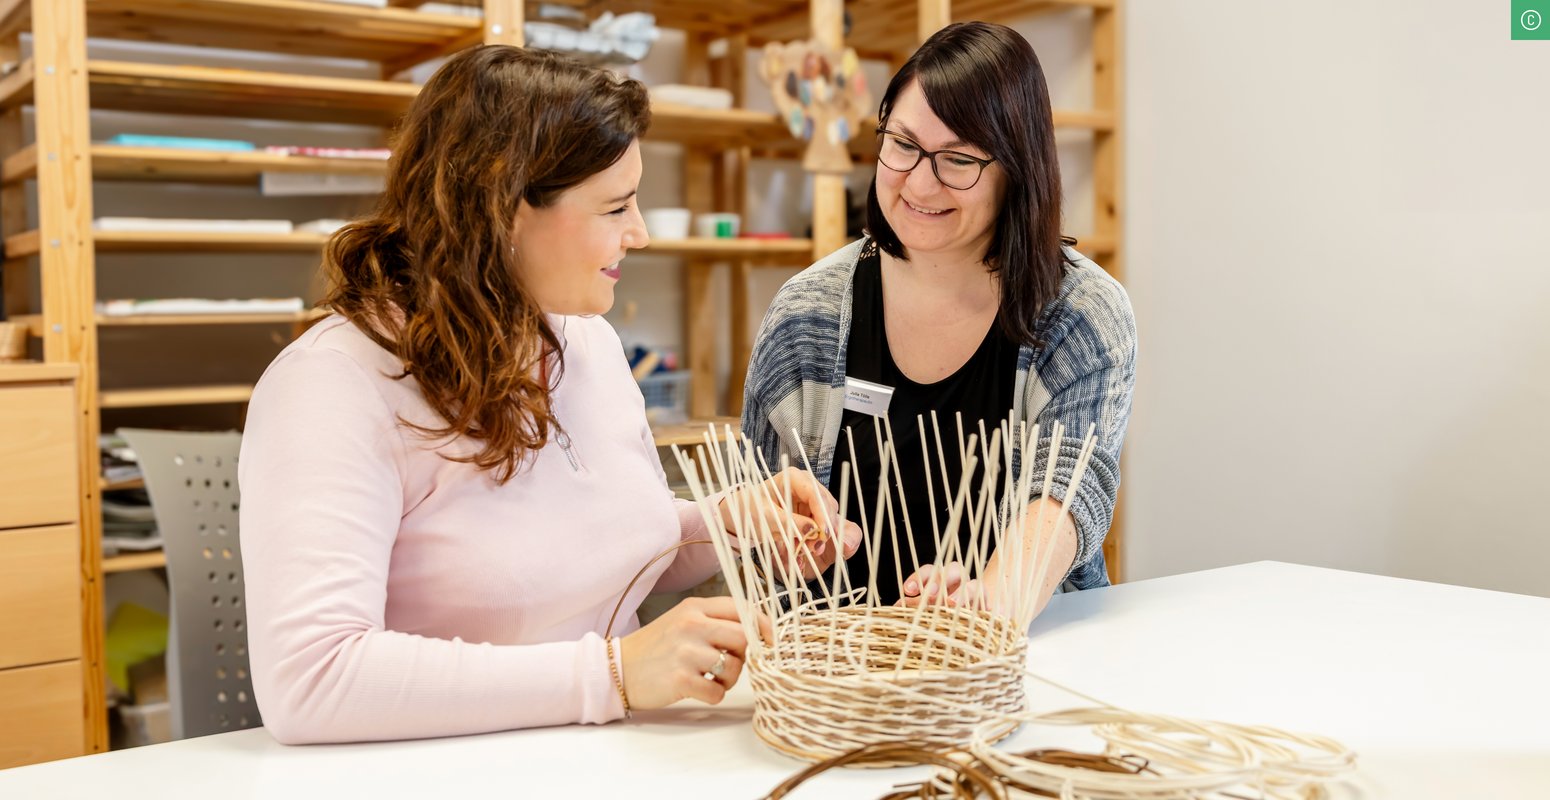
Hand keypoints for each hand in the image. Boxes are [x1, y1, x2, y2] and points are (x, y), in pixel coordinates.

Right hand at [618, 596, 770, 708]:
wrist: (617, 669)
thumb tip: (756, 631)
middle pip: (743, 638)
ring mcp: (685, 652)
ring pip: (734, 667)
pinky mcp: (680, 680)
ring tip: (710, 677)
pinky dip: (713, 695)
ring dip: (729, 678)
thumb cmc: (655, 647)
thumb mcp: (682, 620)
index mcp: (694, 607)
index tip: (770, 640)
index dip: (763, 625)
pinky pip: (718, 691)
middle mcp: (691, 625)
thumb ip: (714, 620)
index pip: (742, 609)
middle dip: (744, 655)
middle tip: (728, 663)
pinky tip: (698, 690)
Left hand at [716, 466, 861, 580]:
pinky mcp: (808, 514)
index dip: (822, 513)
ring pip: (825, 518)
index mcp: (794, 478)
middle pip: (826, 506)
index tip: (823, 533)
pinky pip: (818, 527)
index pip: (815, 494)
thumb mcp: (766, 517)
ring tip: (806, 551)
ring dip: (818, 536)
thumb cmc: (749, 508)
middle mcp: (806, 486)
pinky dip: (812, 540)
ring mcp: (808, 501)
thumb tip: (812, 531)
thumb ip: (790, 523)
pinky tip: (802, 549)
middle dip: (823, 528)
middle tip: (815, 548)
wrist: (742, 515)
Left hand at [897, 562, 990, 610]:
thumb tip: (898, 606)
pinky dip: (985, 606)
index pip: (930, 571)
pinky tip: (982, 612)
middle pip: (953, 569)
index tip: (907, 590)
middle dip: (941, 579)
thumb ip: (916, 606)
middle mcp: (960, 582)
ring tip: (952, 604)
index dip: (919, 577)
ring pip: (974, 585)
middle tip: (930, 595)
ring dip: (962, 593)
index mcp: (943, 580)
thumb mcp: (929, 609)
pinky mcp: (989, 608)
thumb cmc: (947, 615)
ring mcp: (977, 594)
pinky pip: (989, 603)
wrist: (977, 625)